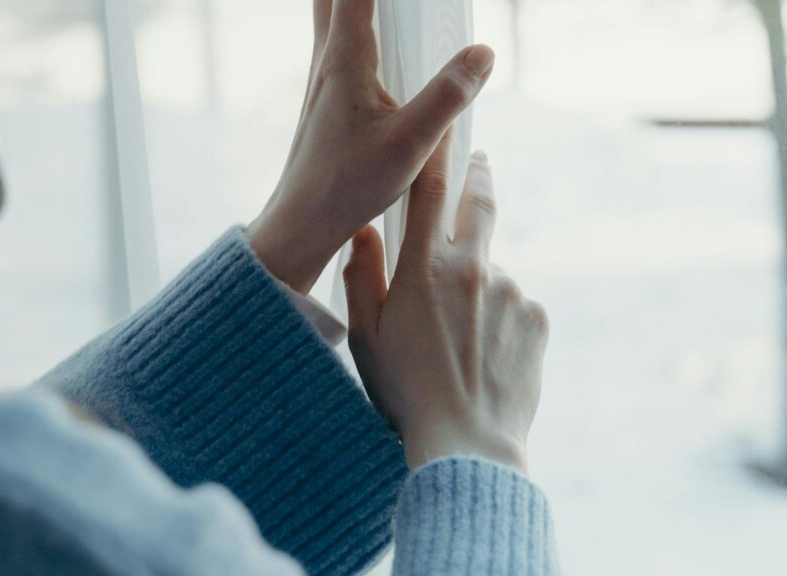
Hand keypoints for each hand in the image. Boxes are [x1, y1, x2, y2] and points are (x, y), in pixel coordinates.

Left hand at [248, 0, 494, 292]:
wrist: (302, 221)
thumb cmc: (346, 185)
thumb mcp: (409, 144)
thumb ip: (447, 96)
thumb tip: (482, 54)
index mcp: (344, 59)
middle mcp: (326, 60)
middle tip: (400, 6)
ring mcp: (320, 79)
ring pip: (329, 16)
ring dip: (352, 3)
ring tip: (392, 11)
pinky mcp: (324, 99)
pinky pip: (335, 42)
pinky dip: (352, 26)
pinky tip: (378, 47)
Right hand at [344, 149, 548, 473]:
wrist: (467, 441)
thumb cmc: (405, 390)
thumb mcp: (366, 334)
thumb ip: (361, 275)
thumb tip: (362, 231)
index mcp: (425, 268)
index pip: (432, 191)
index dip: (438, 154)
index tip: (444, 132)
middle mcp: (473, 268)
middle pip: (481, 204)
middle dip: (479, 176)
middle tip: (478, 165)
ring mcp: (512, 292)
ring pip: (492, 270)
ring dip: (478, 284)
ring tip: (460, 337)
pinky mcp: (537, 318)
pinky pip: (516, 305)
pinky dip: (501, 317)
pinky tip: (484, 353)